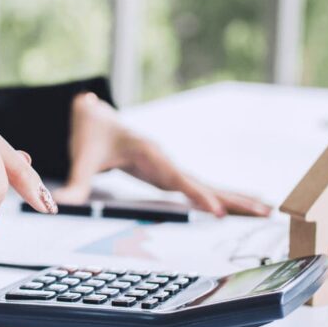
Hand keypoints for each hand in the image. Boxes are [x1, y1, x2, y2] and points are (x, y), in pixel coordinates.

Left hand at [53, 92, 271, 217]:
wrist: (95, 115)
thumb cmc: (91, 134)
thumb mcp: (81, 157)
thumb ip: (75, 182)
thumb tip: (59, 202)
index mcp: (148, 153)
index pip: (176, 178)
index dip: (196, 194)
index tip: (216, 210)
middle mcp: (165, 159)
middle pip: (203, 181)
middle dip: (231, 197)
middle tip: (265, 211)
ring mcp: (170, 166)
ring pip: (208, 183)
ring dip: (236, 197)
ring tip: (269, 210)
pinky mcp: (169, 172)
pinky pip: (200, 185)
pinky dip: (223, 195)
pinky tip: (244, 205)